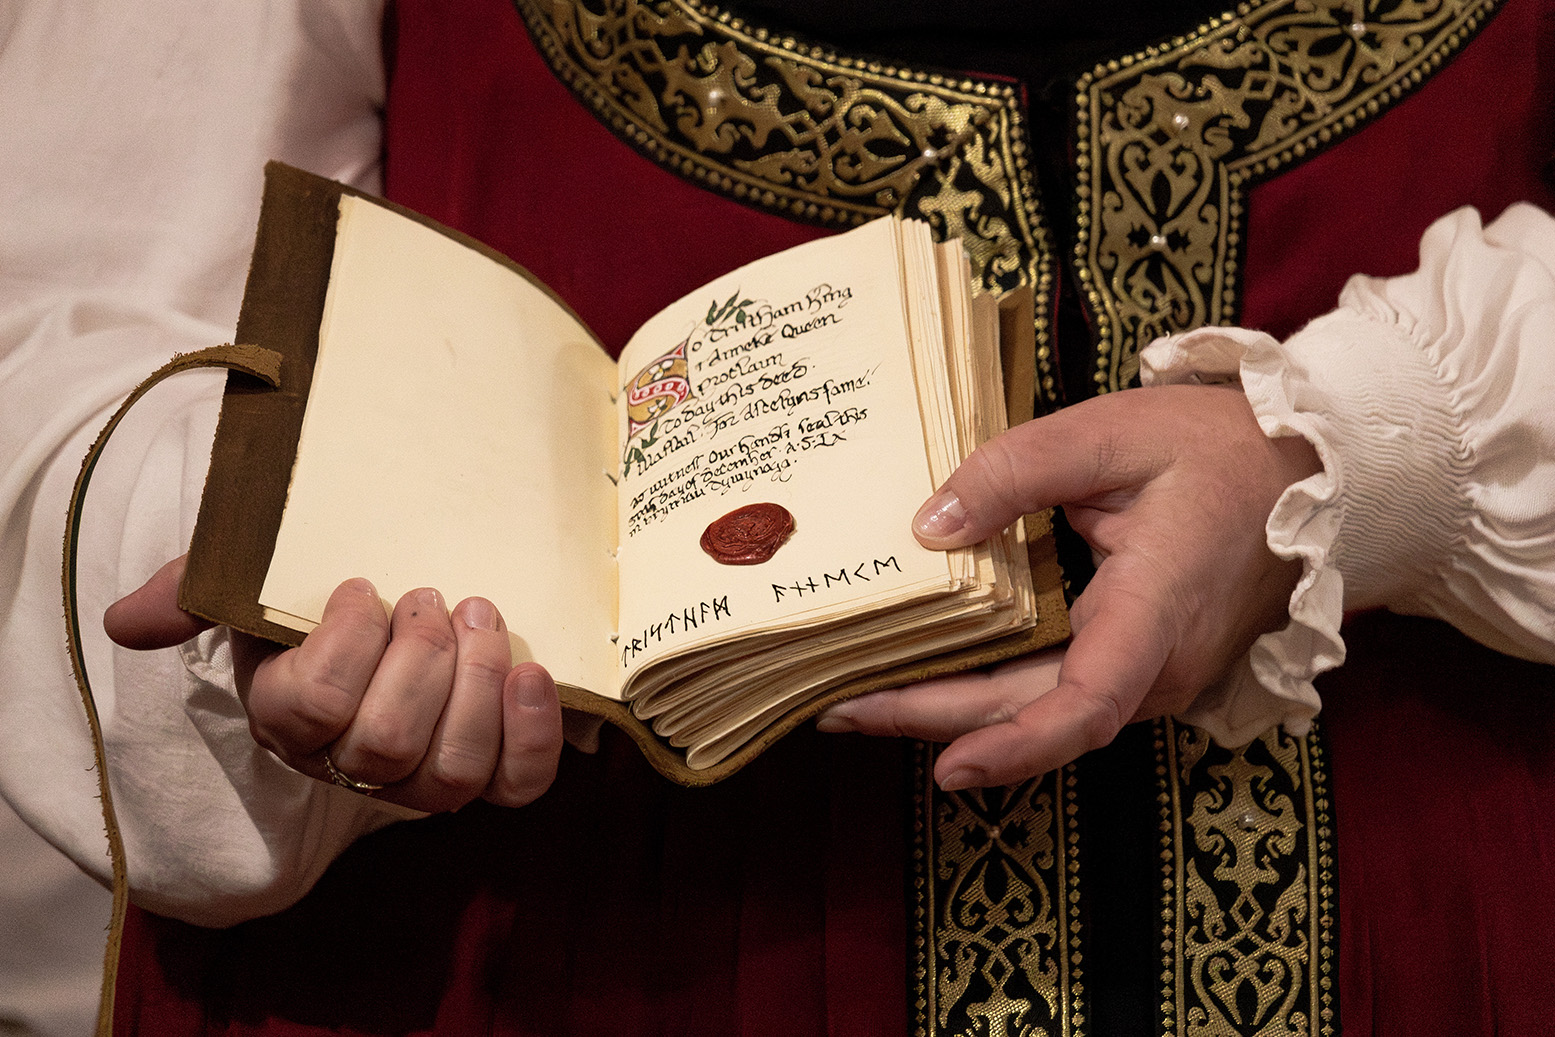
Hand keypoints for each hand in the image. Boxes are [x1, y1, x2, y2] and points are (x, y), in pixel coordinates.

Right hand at [105, 556, 562, 811]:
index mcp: (290, 718)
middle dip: (421, 662)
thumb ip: (190, 594)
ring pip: (453, 771)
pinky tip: (532, 673)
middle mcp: (353, 762)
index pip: (313, 707)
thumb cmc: (319, 598)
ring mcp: (424, 776)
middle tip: (432, 598)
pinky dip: (532, 733)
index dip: (347, 645)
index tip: (364, 586)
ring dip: (476, 685)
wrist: (401, 601)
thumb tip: (123, 622)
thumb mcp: (250, 583)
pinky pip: (517, 784)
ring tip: (481, 617)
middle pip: (388, 744)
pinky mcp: (493, 772)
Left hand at [818, 384, 1319, 789]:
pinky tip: (927, 673)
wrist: (1308, 472)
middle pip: (1037, 716)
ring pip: (1043, 711)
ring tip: (858, 694)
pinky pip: (1060, 693)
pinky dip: (990, 691)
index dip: (1017, 745)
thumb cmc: (1218, 448)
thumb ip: (1014, 473)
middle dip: (931, 720)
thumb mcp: (1110, 433)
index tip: (946, 769)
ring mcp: (1156, 675)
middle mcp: (1161, 664)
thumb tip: (928, 528)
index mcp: (1159, 607)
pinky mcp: (1142, 666)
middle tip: (834, 707)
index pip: (1088, 701)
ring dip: (953, 711)